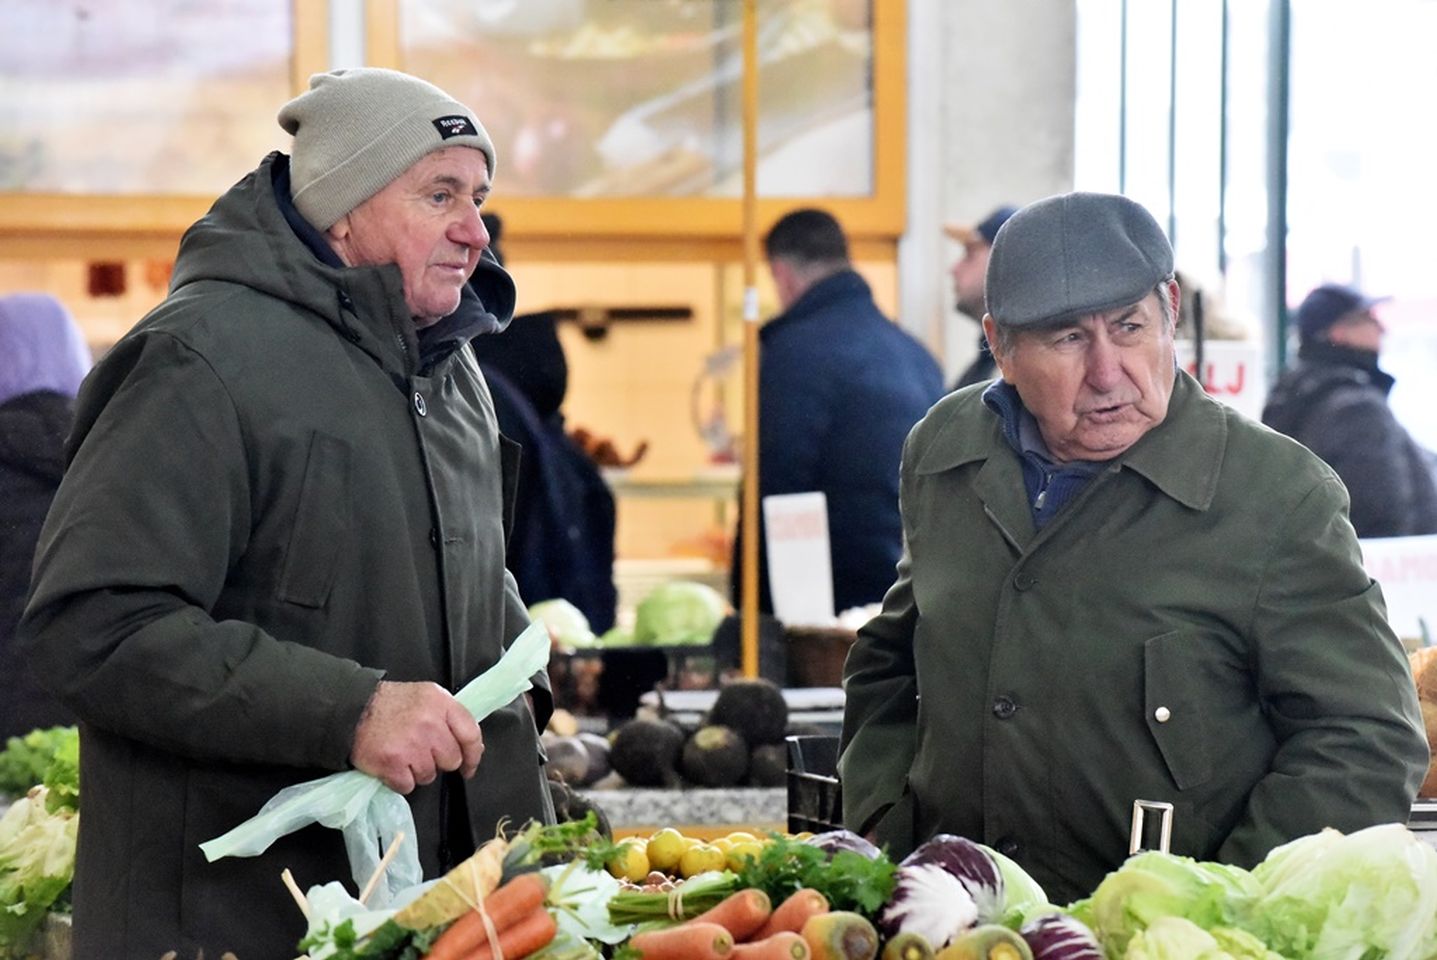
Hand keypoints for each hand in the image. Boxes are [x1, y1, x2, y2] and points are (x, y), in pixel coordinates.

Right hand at [350, 681, 483, 793]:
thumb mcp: (427, 697)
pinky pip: (408, 786)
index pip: (471, 734)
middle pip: (451, 760)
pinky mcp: (392, 764)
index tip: (469, 766)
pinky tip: (392, 765)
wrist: (353, 710)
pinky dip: (400, 780)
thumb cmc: (393, 704)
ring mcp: (411, 745)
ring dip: (417, 771)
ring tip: (403, 754)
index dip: (473, 755)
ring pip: (429, 775)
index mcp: (441, 704)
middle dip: (439, 760)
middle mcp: (429, 724)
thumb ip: (451, 717)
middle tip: (422, 751)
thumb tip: (473, 747)